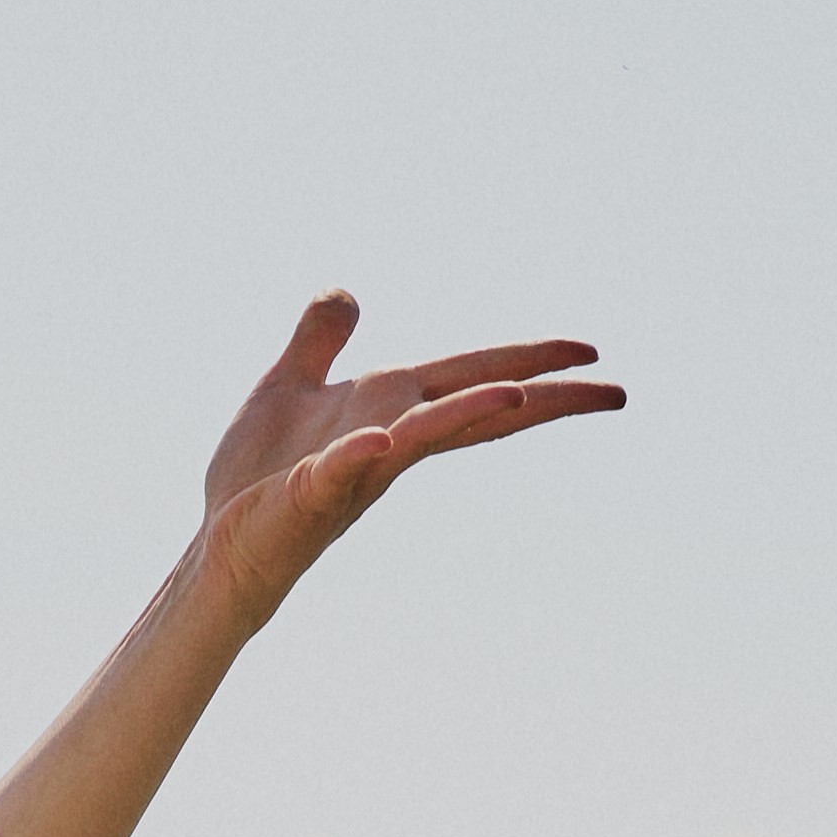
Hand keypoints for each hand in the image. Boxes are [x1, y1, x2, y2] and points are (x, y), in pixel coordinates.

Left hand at [188, 291, 626, 649]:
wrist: (221, 544)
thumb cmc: (257, 477)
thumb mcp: (287, 386)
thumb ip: (319, 341)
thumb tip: (345, 293)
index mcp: (390, 408)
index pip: (474, 378)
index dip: (531, 361)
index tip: (592, 352)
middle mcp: (388, 438)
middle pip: (478, 409)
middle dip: (546, 398)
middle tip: (616, 391)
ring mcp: (355, 469)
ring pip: (422, 437)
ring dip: (467, 415)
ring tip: (519, 397)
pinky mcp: (308, 495)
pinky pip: (339, 471)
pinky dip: (359, 456)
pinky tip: (380, 443)